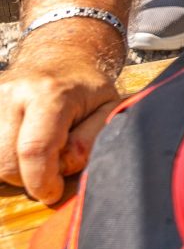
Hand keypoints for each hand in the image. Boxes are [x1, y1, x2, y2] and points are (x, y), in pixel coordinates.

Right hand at [0, 23, 124, 202]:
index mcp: (50, 93)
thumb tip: (64, 166)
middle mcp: (14, 93)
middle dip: (27, 178)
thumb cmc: (87, 89)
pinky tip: (17, 148)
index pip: (34, 149)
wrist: (59, 56)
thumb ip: (91, 140)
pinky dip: (2, 158)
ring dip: (12, 169)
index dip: (41, 181)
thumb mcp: (107, 110)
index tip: (52, 191)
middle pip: (5, 161)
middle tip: (49, 167)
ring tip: (34, 153)